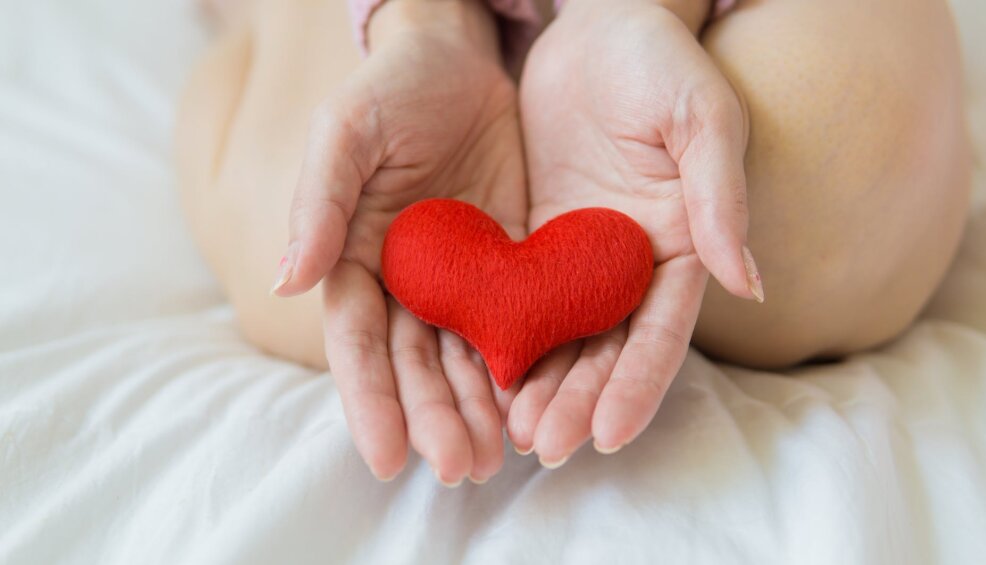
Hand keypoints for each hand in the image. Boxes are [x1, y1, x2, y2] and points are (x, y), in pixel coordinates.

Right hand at [272, 0, 526, 484]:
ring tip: (497, 457)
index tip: (390, 458)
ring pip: (464, 357)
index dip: (370, 401)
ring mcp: (458, 278)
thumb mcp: (346, 132)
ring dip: (477, 408)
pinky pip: (514, 323)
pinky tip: (534, 402)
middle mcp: (404, 281)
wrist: (460, 59)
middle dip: (434, 417)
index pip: (357, 343)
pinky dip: (521, 365)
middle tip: (460, 467)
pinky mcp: (508, 265)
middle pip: (414, 364)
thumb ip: (320, 202)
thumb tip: (288, 280)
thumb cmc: (392, 89)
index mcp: (355, 258)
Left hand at [508, 0, 761, 464]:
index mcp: (680, 245)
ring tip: (511, 434)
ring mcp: (581, 257)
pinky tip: (482, 377)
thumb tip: (749, 284)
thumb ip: (720, 197)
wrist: (596, 27)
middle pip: (606, 349)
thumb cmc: (660, 62)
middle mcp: (630, 264)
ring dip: (540, 386)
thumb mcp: (700, 117)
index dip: (637, 384)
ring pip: (561, 337)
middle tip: (544, 447)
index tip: (610, 435)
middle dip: (579, 400)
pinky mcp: (536, 241)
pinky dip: (505, 340)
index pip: (661, 331)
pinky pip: (519, 299)